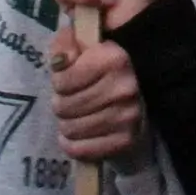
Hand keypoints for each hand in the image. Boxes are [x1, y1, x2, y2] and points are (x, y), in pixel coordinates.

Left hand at [47, 26, 143, 160]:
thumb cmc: (102, 64)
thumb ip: (66, 44)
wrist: (137, 90)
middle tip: (68, 101)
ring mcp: (128, 116)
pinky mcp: (126, 140)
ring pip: (71, 129)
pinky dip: (72, 145)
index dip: (58, 82)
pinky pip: (82, 150)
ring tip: (74, 116)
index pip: (63, 82)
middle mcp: (124, 88)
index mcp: (115, 59)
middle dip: (60, 104)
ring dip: (66, 124)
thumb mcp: (83, 44)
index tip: (66, 80)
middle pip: (65, 107)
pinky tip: (75, 136)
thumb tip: (58, 62)